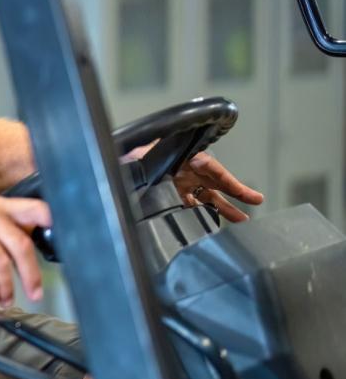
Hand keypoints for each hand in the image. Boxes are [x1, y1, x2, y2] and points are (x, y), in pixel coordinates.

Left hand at [123, 143, 263, 221]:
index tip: (236, 186)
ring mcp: (182, 183)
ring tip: (242, 219)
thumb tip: (138, 161)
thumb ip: (141, 157)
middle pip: (215, 181)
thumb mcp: (136, 153)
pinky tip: (210, 225)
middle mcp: (185, 171)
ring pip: (208, 197)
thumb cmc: (132, 155)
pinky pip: (192, 206)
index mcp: (180, 157)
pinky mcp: (174, 195)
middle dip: (235, 190)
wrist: (121, 164)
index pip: (208, 165)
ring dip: (224, 208)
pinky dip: (201, 215)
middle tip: (256, 200)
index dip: (223, 176)